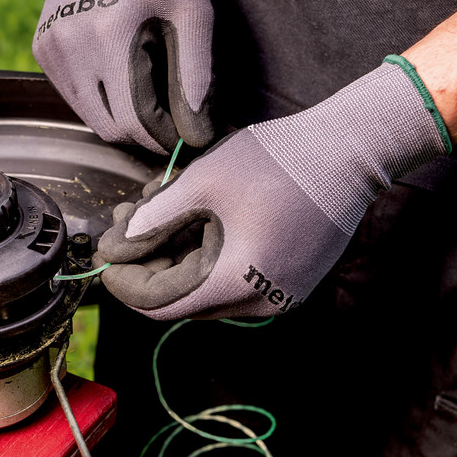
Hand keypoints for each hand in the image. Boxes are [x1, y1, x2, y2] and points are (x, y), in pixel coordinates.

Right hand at [32, 0, 213, 153]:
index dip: (162, 138)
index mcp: (112, 33)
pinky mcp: (42, 48)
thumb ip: (197, 74)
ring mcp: (52, 46)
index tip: (184, 138)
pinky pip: (72, 95)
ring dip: (119, 117)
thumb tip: (196, 134)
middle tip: (167, 120)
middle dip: (141, 133)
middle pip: (108, 127)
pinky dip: (97, 97)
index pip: (134, 119)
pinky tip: (118, 72)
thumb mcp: (193, 11)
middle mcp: (72, 43)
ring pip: (88, 116)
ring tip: (146, 92)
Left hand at [96, 61, 449, 319]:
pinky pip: (233, 282)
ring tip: (156, 211)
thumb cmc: (280, 160)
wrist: (351, 152)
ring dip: (175, 258)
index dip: (125, 281)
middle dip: (147, 264)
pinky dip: (206, 258)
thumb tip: (119, 244)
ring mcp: (278, 297)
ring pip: (206, 291)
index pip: (160, 304)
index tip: (105, 251)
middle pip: (181, 300)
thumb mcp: (204, 182)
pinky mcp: (290, 284)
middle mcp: (259, 304)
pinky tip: (193, 220)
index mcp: (236, 283)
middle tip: (125, 222)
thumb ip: (155, 219)